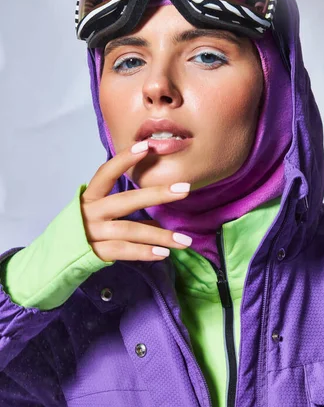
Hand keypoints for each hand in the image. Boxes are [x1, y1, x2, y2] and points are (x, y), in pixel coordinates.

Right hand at [80, 141, 191, 261]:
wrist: (55, 259)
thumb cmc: (83, 231)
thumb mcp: (100, 215)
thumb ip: (126, 213)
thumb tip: (160, 219)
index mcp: (90, 197)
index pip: (106, 173)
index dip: (124, 159)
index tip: (147, 147)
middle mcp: (89, 212)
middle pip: (126, 200)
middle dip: (157, 193)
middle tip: (185, 189)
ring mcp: (91, 232)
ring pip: (130, 230)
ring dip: (160, 236)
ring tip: (184, 241)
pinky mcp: (94, 252)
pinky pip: (123, 250)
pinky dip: (144, 252)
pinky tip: (163, 254)